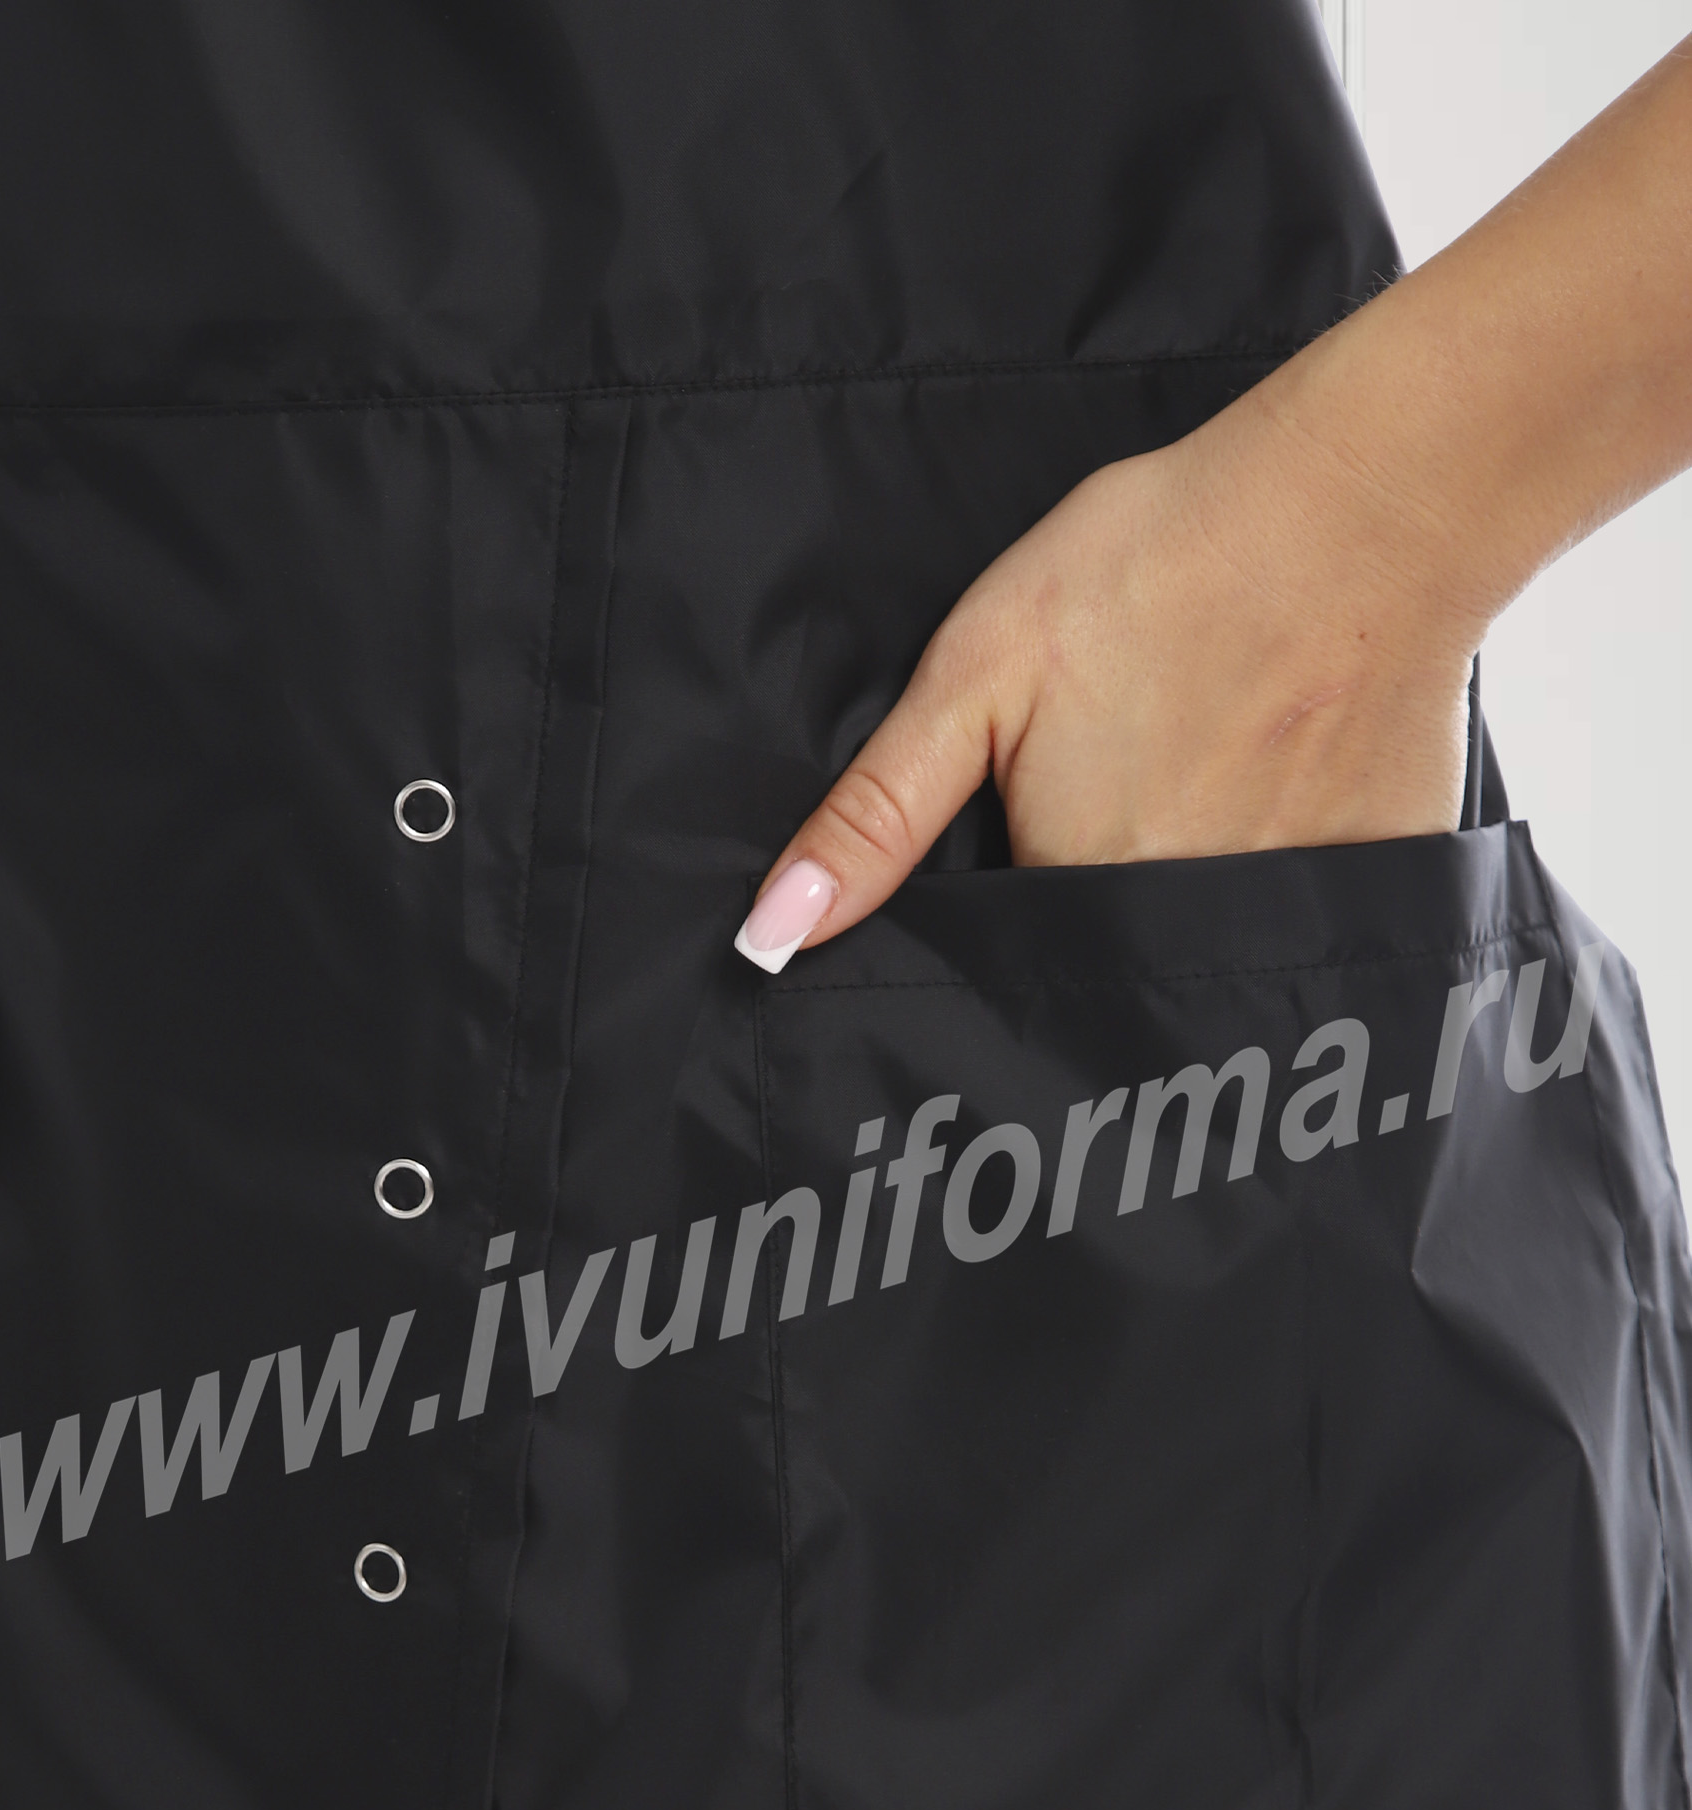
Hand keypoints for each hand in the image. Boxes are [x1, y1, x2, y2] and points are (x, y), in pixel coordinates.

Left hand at [736, 35, 1691, 968]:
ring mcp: (1288, 912)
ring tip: (1211, 764)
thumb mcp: (975, 674)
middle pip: (1111, 963)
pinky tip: (1290, 772)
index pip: (1015, 964)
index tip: (1034, 834)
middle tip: (1137, 768)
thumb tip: (775, 934)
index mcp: (1074, 889)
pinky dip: (1294, 865)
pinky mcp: (1377, 880)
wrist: (1362, 501)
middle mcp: (1179, 930)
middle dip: (1102, 897)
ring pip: (1208, 947)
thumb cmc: (1158, 564)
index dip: (1011, 907)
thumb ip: (877, 815)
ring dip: (1195, 886)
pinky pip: (1314, 917)